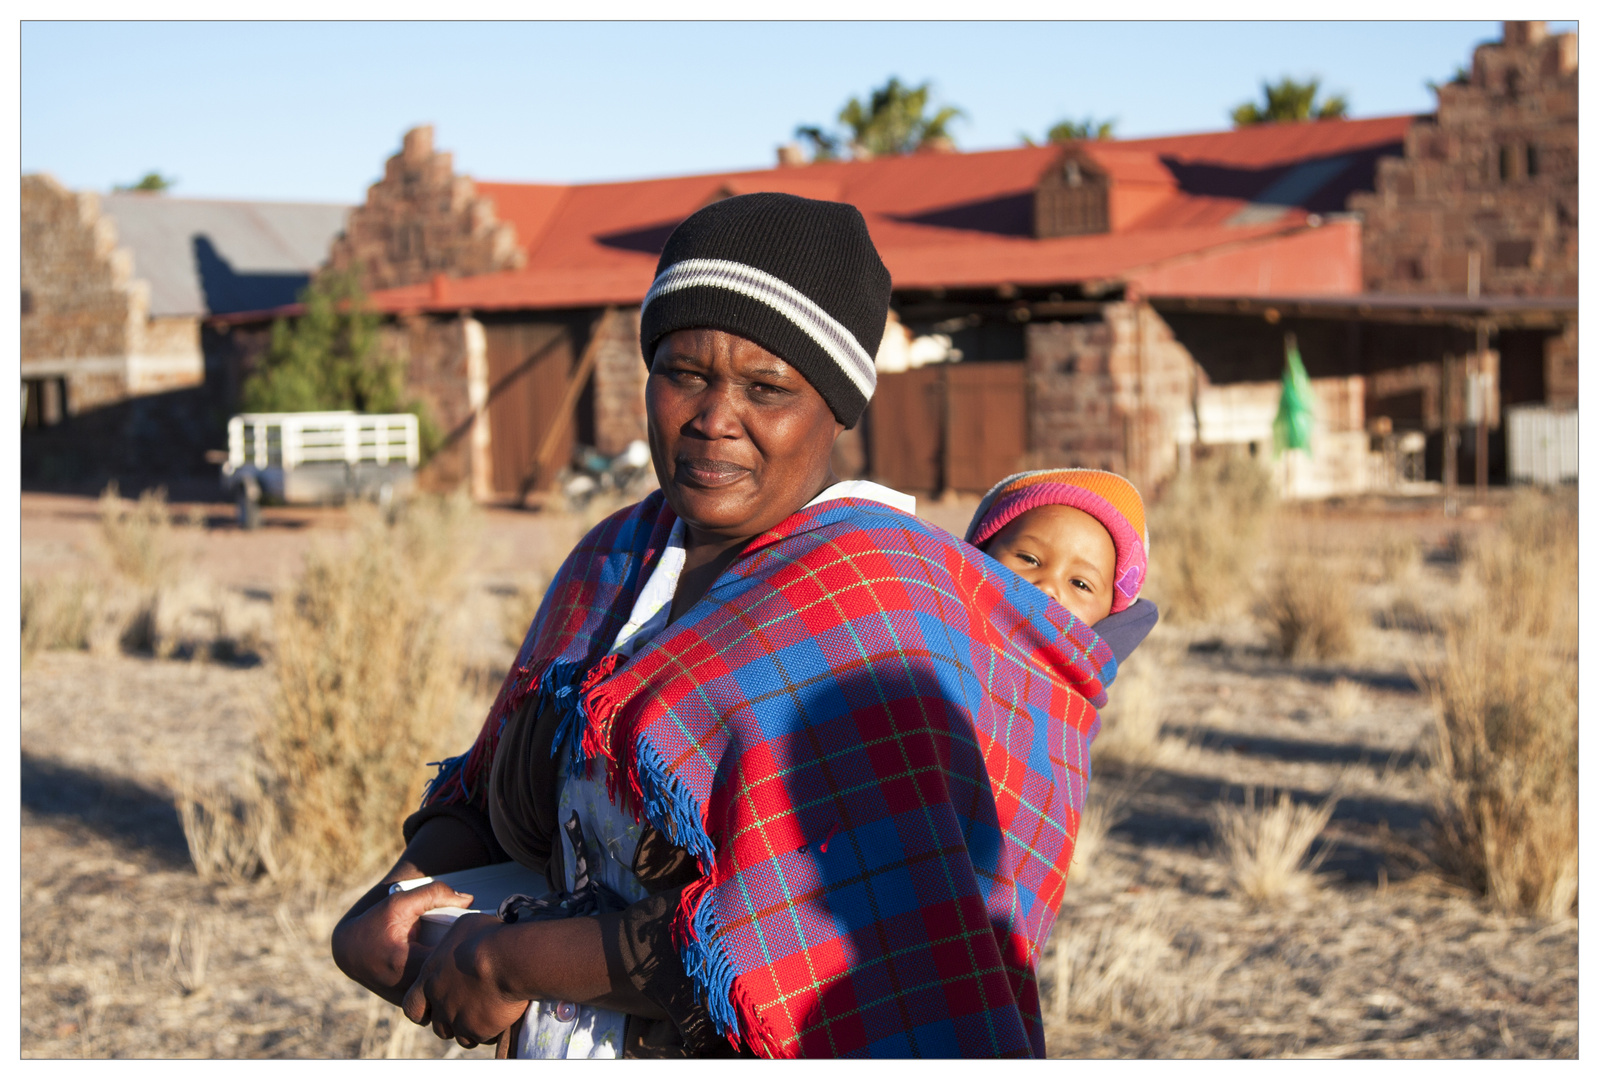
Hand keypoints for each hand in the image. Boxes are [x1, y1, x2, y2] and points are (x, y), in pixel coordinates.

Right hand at [331, 880, 473, 1007]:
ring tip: (461, 961)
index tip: (473, 938)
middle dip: (467, 968)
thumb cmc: (375, 924)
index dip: (467, 949)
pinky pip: (436, 1002)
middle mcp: (410, 988)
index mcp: (410, 964)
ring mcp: (409, 1001)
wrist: (348, 950)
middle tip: (473, 951)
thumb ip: (434, 894)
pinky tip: (446, 971)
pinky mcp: (408, 1006)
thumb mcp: (400, 902)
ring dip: (455, 981)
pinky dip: (442, 988)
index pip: (453, 962)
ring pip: (445, 996)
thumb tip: (469, 900)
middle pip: (453, 982)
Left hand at [402, 912, 531, 1046]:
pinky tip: (501, 1018)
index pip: (412, 1005)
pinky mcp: (478, 1030)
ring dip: (471, 1028)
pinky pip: (482, 1038)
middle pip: (438, 1026)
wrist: (507, 959)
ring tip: (487, 1014)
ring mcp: (458, 1020)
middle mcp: (439, 1003)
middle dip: (451, 1022)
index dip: (421, 1009)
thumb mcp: (463, 928)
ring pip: (461, 1036)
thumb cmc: (485, 937)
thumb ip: (454, 941)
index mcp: (430, 978)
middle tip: (467, 1011)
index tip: (432, 1008)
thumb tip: (461, 937)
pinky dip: (490, 1031)